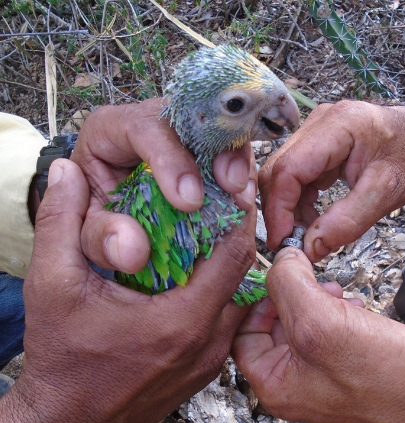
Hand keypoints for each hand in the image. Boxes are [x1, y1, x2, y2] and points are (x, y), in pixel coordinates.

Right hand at [0, 158, 255, 422]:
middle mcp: (207, 342)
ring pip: (239, 298)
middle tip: (220, 205)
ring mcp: (209, 360)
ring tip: (208, 235)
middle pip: (243, 274)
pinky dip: (220, 293)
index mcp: (182, 320)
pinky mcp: (203, 369)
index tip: (232, 189)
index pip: (234, 254)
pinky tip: (195, 277)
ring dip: (228, 265)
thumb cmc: (61, 362)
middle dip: (235, 235)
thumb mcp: (51, 287)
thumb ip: (59, 224)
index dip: (238, 216)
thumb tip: (65, 174)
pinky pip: (228, 321)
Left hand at [71, 99, 256, 273]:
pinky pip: (226, 147)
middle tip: (230, 187)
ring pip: (213, 127)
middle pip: (187, 118)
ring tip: (240, 192)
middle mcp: (145, 123)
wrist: (110, 220)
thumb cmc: (95, 218)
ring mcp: (177, 133)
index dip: (168, 158)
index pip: (141, 126)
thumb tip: (131, 250)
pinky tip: (242, 194)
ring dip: (233, 157)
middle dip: (213, 150)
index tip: (188, 199)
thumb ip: (100, 239)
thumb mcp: (88, 232)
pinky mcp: (199, 149)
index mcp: (107, 131)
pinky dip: (238, 168)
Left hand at [232, 247, 404, 422]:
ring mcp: (318, 375)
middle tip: (309, 282)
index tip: (273, 278)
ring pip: (300, 323)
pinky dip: (334, 311)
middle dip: (291, 296)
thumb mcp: (321, 322)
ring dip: (313, 300)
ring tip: (335, 294)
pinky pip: (324, 330)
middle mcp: (292, 383)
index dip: (255, 301)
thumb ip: (288, 284)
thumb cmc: (386, 379)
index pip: (243, 334)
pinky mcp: (342, 365)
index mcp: (274, 384)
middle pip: (272, 325)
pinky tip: (352, 306)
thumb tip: (279, 259)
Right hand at [259, 101, 404, 261]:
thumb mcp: (386, 192)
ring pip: (282, 175)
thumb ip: (347, 222)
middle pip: (278, 171)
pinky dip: (298, 201)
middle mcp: (319, 124)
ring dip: (287, 208)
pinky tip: (311, 217)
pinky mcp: (317, 145)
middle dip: (280, 210)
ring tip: (306, 232)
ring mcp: (315, 133)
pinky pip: (294, 176)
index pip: (289, 169)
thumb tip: (311, 248)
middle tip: (291, 241)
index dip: (279, 208)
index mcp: (338, 125)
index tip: (281, 239)